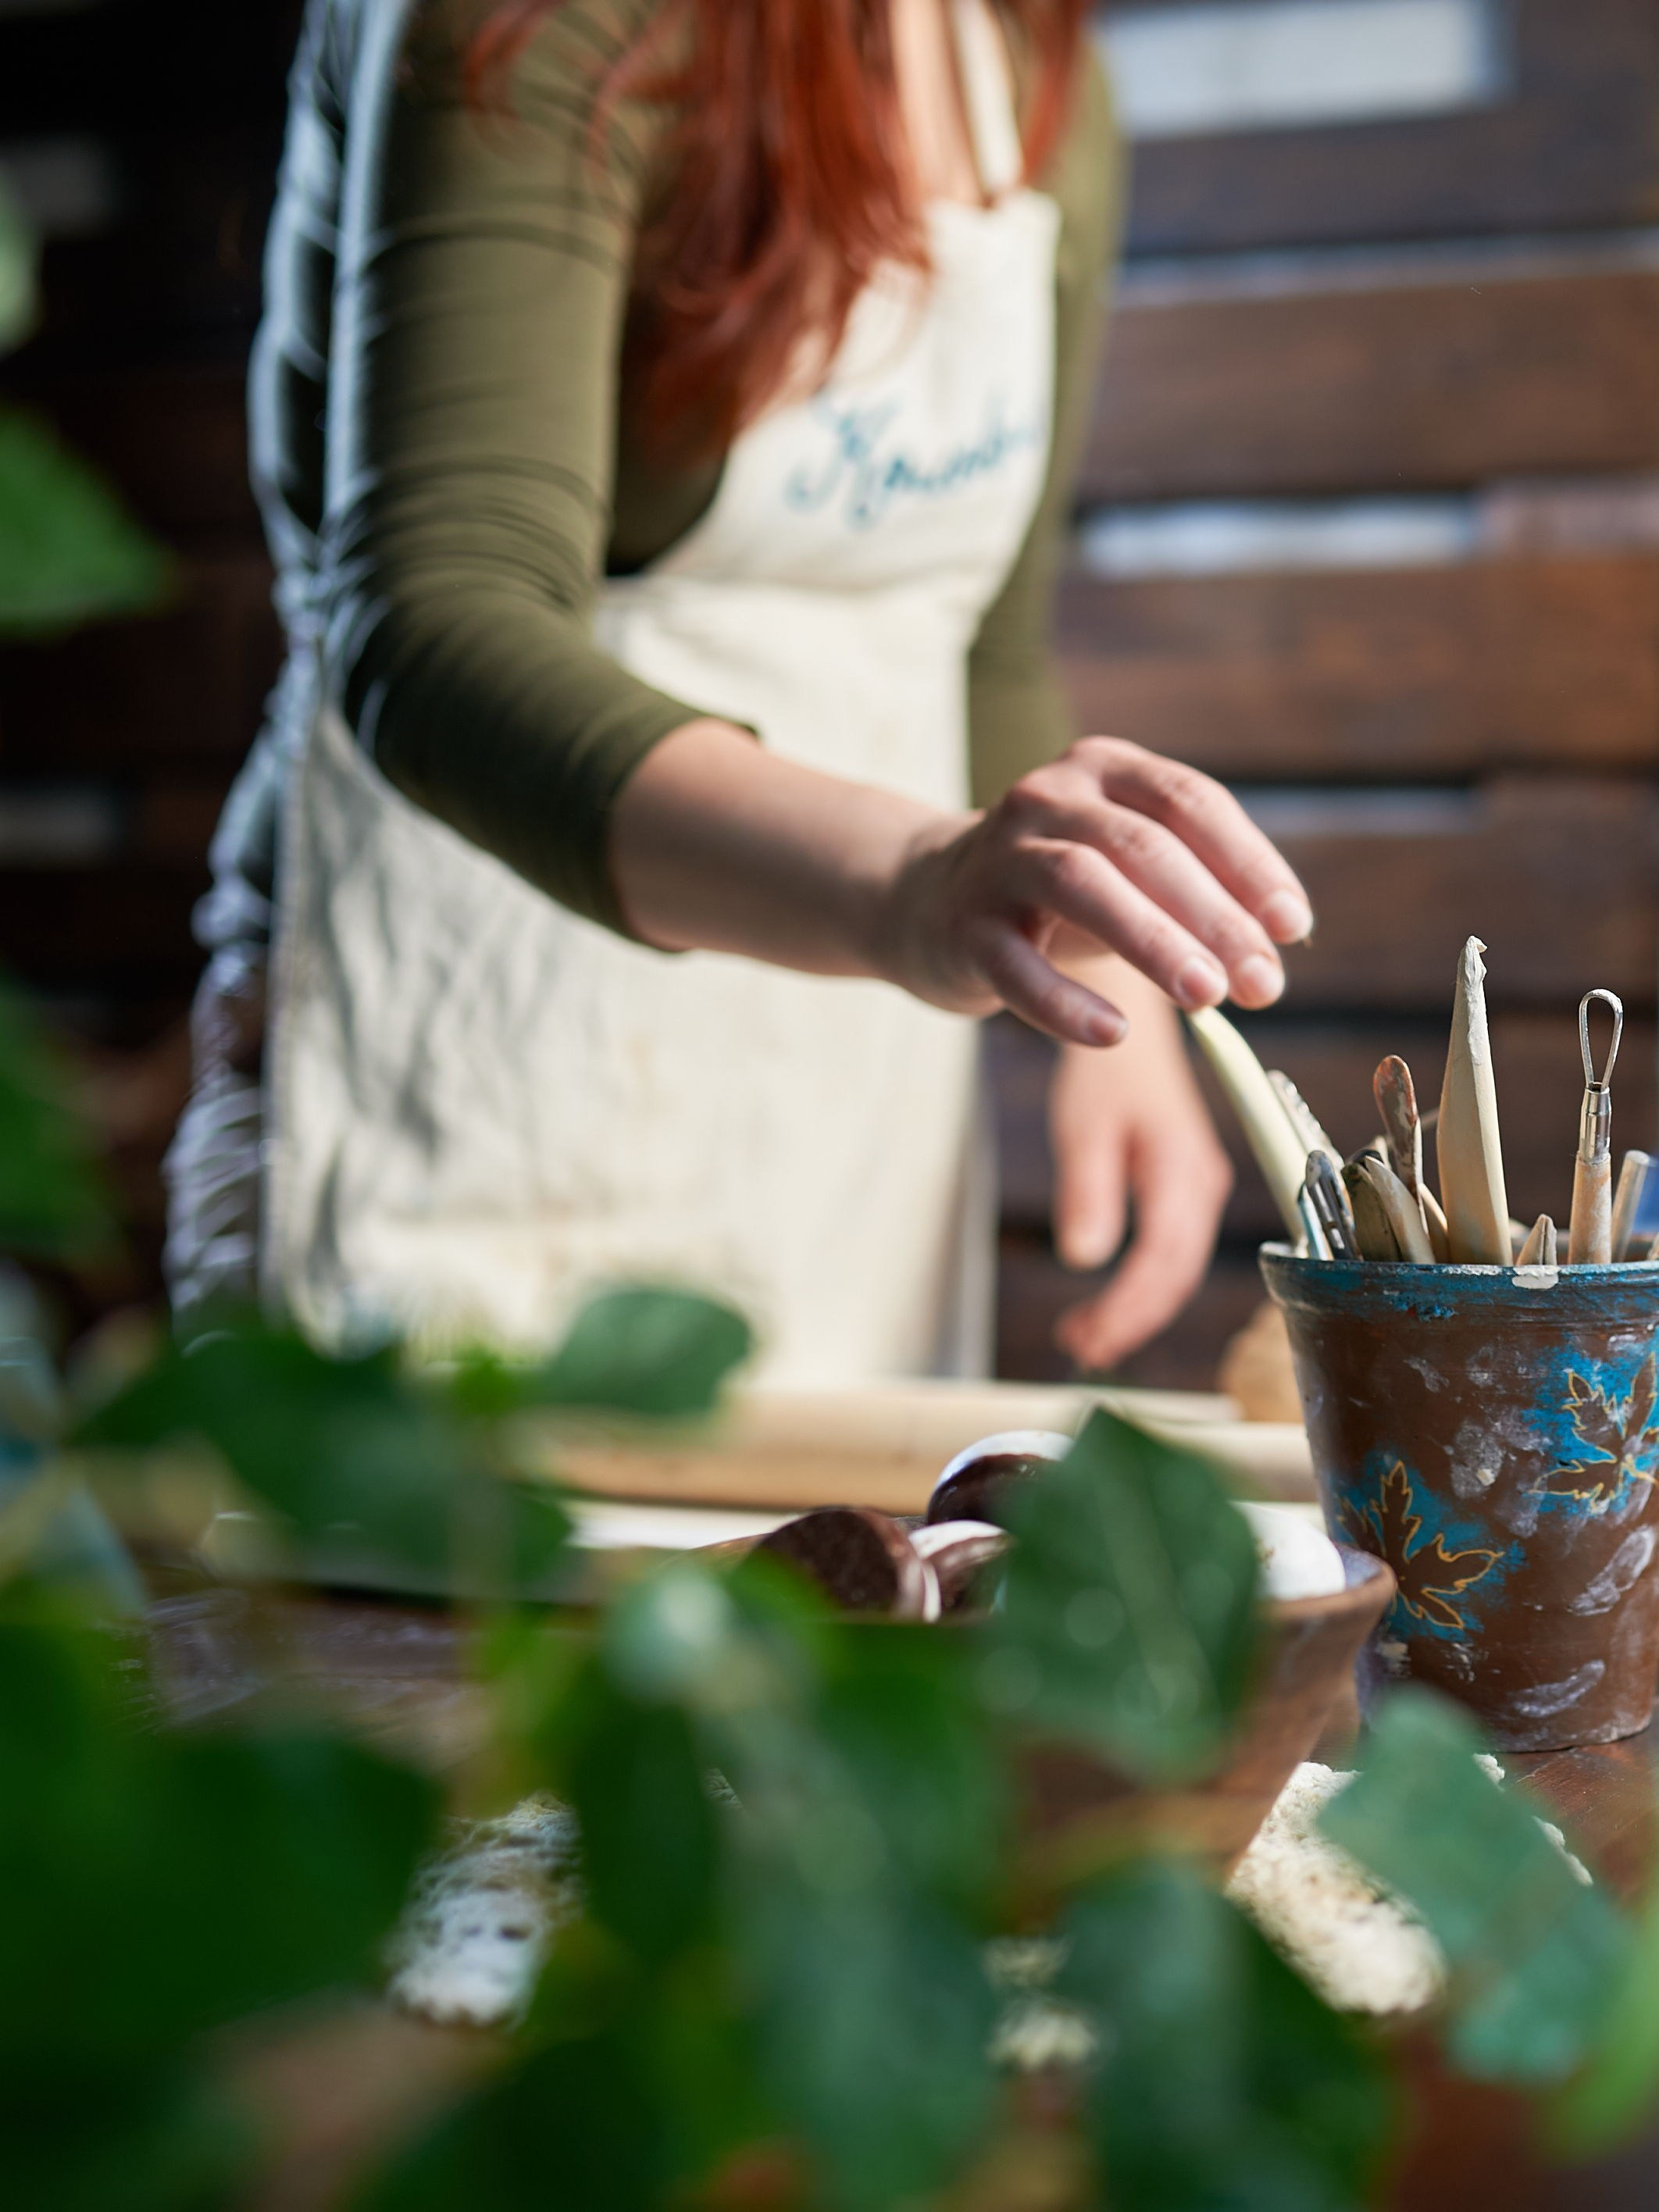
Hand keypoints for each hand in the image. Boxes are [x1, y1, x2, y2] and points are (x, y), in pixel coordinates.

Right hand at [882, 737, 1311, 1045]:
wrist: (928, 899)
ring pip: (1083, 885)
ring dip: (1153, 942)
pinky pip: (1016, 964)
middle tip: (1263, 984)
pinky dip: (1066, 1002)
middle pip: (1144, 846)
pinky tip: (1114, 1033)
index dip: (1249, 864)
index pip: (1192, 803)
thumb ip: (1195, 899)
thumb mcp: (1129, 873)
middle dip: (1214, 917)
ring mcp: (1000, 857)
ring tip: (1208, 996)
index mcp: (1105, 770)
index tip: (1292, 927)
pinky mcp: (962, 924)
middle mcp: (1049, 797)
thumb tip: (1272, 959)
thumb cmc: (1057, 892)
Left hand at [1047, 963, 1232, 1372]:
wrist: (1131, 1022)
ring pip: (1177, 1268)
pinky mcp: (1186, 1189)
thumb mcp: (1083, 1125)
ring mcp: (1199, 1188)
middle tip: (1082, 1349)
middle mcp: (1202, 1184)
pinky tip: (1107, 1305)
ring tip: (1087, 1337)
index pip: (1163, 1259)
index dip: (1128, 1308)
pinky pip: (1173, 1251)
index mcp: (1182, 1168)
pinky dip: (1142, 1285)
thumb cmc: (1104, 1069)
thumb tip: (1084, 1258)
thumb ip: (1087, 1190)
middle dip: (1132, 1319)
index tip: (1088, 1338)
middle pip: (1177, 1274)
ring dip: (1137, 1309)